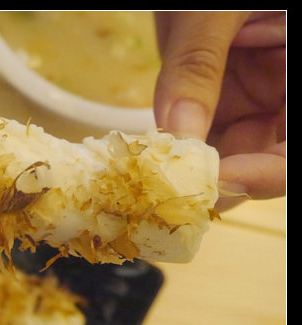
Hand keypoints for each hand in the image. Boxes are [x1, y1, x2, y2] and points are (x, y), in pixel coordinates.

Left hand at [153, 11, 285, 209]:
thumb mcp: (212, 6)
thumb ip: (198, 64)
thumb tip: (178, 133)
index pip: (299, 144)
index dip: (275, 169)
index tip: (225, 177)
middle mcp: (287, 89)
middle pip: (271, 155)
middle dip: (227, 178)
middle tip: (175, 194)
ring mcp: (258, 94)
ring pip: (235, 153)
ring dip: (196, 171)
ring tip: (154, 182)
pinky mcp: (223, 96)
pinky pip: (205, 136)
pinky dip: (178, 150)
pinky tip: (150, 158)